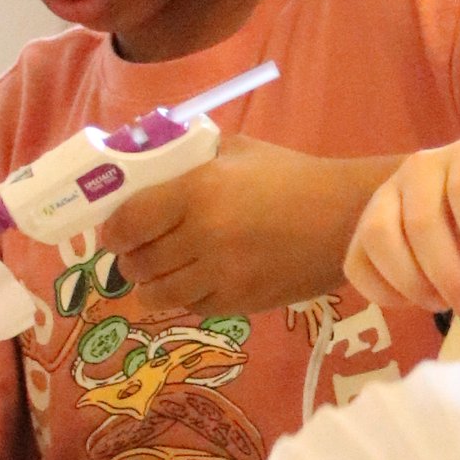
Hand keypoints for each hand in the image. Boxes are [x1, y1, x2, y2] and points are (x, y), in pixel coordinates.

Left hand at [97, 145, 374, 321]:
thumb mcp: (237, 151)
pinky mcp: (240, 304)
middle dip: (130, 257)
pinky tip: (198, 279)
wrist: (347, 219)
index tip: (115, 230)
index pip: (128, 222)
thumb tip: (146, 164)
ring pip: (158, 294)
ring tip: (161, 271)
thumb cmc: (292, 177)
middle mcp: (203, 237)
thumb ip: (190, 158)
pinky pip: (191, 307)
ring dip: (152, 283)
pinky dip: (186, 296)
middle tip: (137, 250)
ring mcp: (222, 276)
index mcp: (197, 192)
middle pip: (138, 262)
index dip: (113, 230)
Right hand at [347, 140, 459, 321]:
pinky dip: (381, 291)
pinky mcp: (363, 227)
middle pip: (421, 220)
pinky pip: (357, 262)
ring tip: (441, 304)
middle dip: (447, 274)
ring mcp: (386, 194)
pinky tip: (414, 302)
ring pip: (378, 237)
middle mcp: (421, 168)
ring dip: (410, 282)